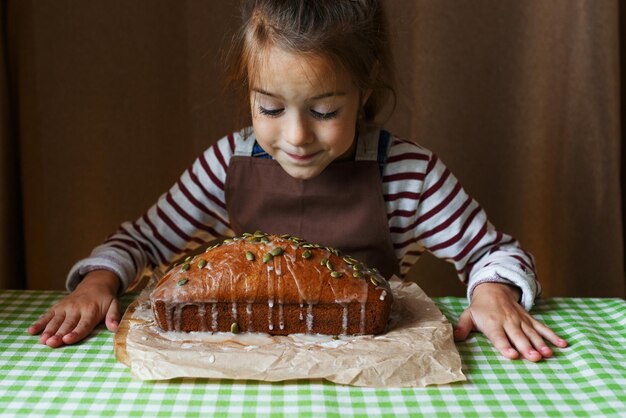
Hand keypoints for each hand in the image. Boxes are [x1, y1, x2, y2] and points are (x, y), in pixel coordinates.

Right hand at [27, 270, 120, 347]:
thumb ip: (113, 316)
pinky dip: (39, 322)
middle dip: (59, 334)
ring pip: (55, 321)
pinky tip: (31, 331)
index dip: (76, 333)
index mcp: (91, 310)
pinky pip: (47, 315)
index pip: (83, 324)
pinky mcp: (57, 307)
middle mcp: (76, 309)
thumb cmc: (105, 299)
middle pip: (67, 324)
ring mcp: (65, 307)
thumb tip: (116, 328)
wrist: (95, 284)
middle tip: (51, 343)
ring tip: (42, 340)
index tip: (68, 339)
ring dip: (48, 330)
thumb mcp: (114, 305)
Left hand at [453, 282, 567, 361]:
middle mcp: (508, 322)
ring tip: (548, 354)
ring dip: (541, 343)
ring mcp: (521, 320)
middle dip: (526, 347)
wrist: (494, 289)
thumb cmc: (480, 308)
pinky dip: (553, 336)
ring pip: (532, 333)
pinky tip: (563, 344)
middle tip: (535, 358)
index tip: (512, 355)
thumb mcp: (468, 315)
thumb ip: (462, 327)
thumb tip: (455, 337)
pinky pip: (543, 327)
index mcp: (492, 323)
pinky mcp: (530, 319)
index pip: (498, 336)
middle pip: (518, 336)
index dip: (505, 346)